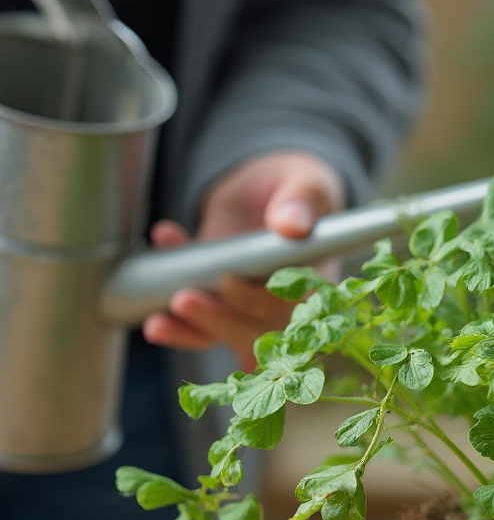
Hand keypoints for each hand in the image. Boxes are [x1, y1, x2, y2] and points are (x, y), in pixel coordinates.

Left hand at [143, 151, 343, 370]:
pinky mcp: (217, 303)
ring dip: (190, 331)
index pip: (291, 308)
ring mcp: (247, 308)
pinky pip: (196, 325)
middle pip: (256, 332)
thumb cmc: (297, 190)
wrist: (267, 187)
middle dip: (218, 322)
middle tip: (185, 300)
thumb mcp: (306, 183)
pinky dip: (173, 320)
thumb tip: (291, 224)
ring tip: (159, 321)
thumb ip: (303, 201)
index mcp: (314, 283)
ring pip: (223, 336)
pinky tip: (153, 297)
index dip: (259, 303)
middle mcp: (283, 304)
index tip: (230, 282)